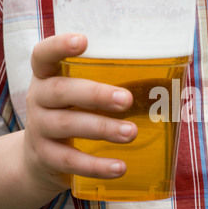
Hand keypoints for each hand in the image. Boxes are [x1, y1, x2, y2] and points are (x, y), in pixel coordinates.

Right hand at [24, 33, 136, 192]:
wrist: (40, 159)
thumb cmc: (74, 115)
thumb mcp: (80, 97)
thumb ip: (109, 86)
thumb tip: (169, 84)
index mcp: (48, 77)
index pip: (44, 55)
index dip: (59, 46)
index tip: (83, 40)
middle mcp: (39, 99)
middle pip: (61, 91)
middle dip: (96, 94)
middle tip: (127, 100)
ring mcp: (39, 128)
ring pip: (67, 125)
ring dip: (103, 128)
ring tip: (131, 133)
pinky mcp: (45, 157)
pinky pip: (70, 161)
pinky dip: (96, 165)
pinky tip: (119, 168)